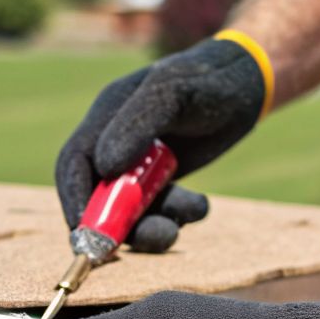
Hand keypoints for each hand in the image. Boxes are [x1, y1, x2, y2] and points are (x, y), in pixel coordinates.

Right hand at [55, 36, 267, 252]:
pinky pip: (158, 211)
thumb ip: (136, 126)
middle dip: (120, 224)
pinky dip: (177, 216)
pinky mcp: (161, 179)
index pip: (73, 164)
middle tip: (155, 237)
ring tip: (192, 211)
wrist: (246, 85)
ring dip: (155, 224)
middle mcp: (114, 143)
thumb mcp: (171, 93)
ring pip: (130, 211)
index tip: (88, 233)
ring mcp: (137, 164)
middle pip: (98, 196)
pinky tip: (201, 205)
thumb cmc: (206, 81)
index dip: (75, 200)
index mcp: (106, 117)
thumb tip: (104, 167)